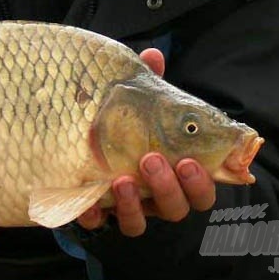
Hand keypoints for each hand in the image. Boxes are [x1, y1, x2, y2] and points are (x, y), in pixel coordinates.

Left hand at [75, 48, 216, 235]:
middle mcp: (154, 196)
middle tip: (153, 160)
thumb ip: (148, 83)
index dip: (201, 183)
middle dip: (169, 188)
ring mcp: (125, 207)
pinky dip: (93, 215)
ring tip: (123, 179)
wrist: (77, 139)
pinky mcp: (95, 213)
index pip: (200, 189)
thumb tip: (152, 54)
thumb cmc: (123, 124)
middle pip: (176, 209)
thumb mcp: (135, 102)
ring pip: (139, 223)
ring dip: (134, 204)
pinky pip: (97, 224)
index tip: (189, 161)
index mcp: (173, 174)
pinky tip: (88, 201)